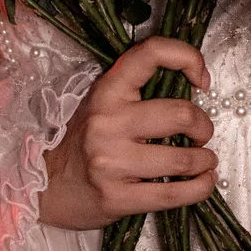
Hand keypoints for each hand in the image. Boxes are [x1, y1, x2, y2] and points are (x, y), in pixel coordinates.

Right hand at [37, 36, 216, 230]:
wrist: (45, 186)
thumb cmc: (83, 142)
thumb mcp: (103, 103)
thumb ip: (137, 91)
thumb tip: (194, 85)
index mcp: (107, 90)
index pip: (151, 53)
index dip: (187, 57)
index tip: (201, 79)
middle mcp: (108, 122)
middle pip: (181, 114)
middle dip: (203, 126)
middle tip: (201, 134)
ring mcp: (111, 161)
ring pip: (183, 159)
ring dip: (205, 160)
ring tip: (204, 161)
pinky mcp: (117, 197)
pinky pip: (173, 194)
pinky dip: (199, 188)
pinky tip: (203, 182)